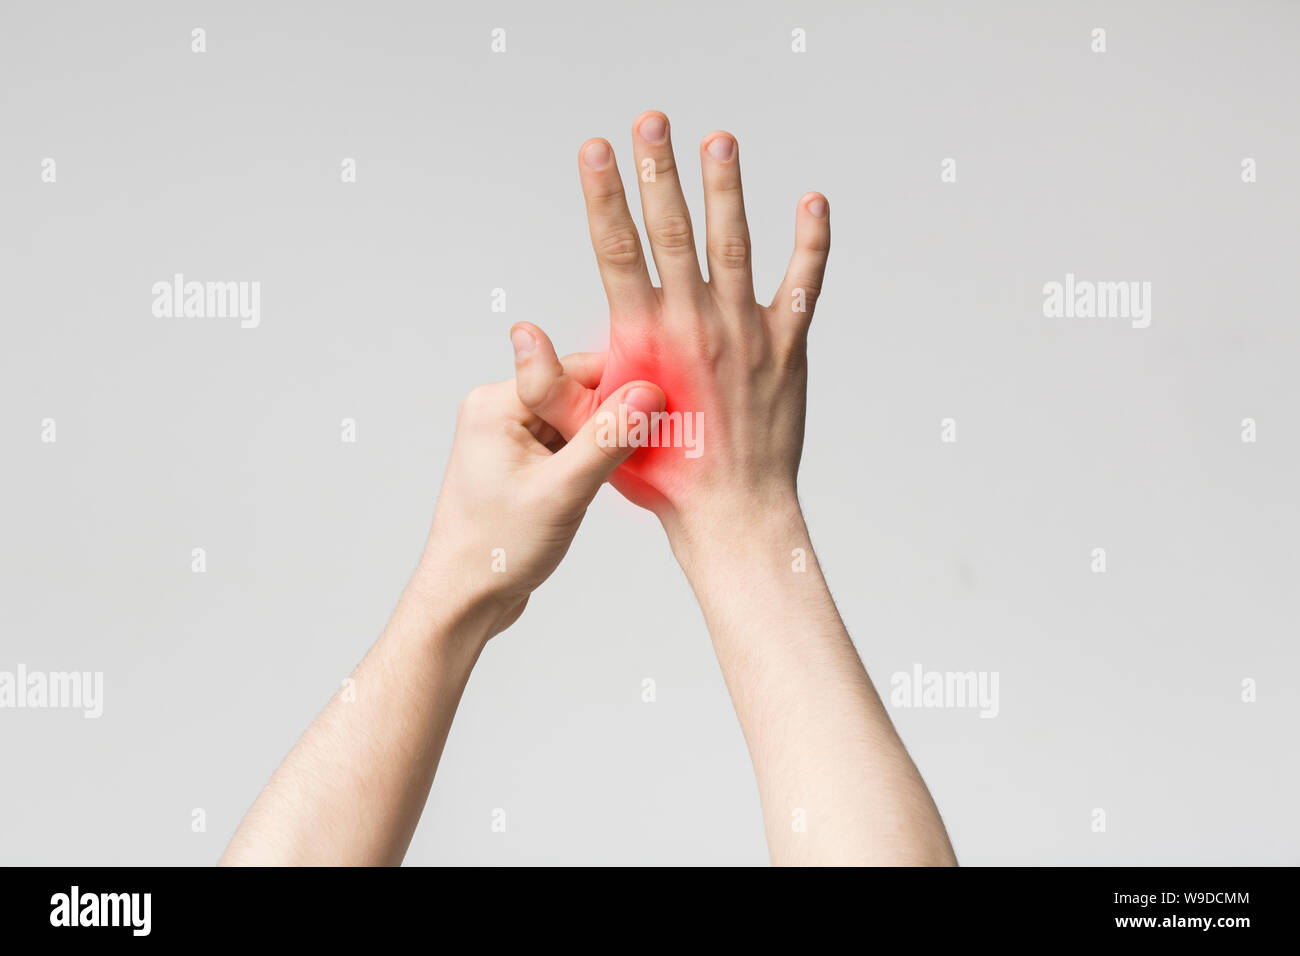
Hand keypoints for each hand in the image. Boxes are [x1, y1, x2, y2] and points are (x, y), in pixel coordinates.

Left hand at [416, 350, 664, 638]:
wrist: (465, 599)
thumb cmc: (496, 550)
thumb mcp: (562, 492)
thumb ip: (605, 438)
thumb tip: (647, 394)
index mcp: (496, 404)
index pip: (574, 370)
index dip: (621, 385)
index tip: (663, 405)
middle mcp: (499, 411)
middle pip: (578, 391)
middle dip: (616, 414)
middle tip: (655, 438)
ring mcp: (510, 438)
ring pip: (578, 418)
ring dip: (607, 438)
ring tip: (634, 462)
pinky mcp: (523, 462)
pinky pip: (570, 442)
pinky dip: (595, 455)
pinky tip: (613, 475)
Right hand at [511, 111, 829, 543]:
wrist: (731, 512)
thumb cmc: (659, 476)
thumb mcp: (589, 434)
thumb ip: (552, 385)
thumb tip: (523, 334)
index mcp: (644, 338)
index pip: (617, 249)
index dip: (602, 194)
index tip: (595, 147)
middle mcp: (695, 323)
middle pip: (674, 231)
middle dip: (659, 171)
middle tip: (652, 120)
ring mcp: (745, 332)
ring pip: (735, 245)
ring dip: (726, 188)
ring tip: (719, 139)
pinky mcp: (785, 348)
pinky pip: (803, 285)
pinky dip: (810, 244)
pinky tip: (813, 202)